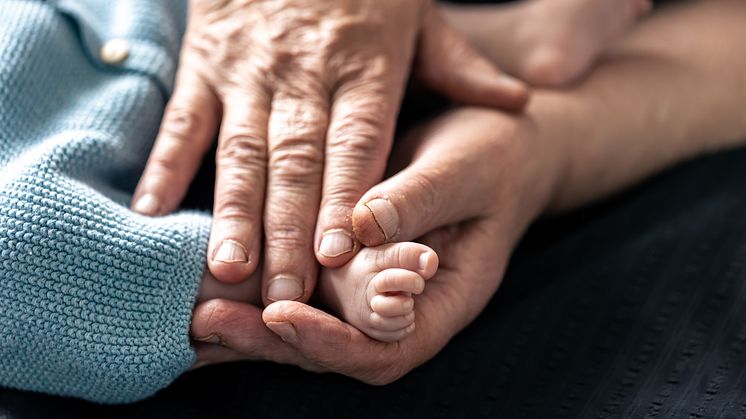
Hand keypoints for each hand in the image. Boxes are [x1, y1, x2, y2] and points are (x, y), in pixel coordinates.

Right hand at [131, 0, 529, 304]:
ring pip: (241, 150)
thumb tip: (518, 101)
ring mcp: (248, 72)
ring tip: (227, 268)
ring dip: (232, 211)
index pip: (355, 143)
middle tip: (285, 293)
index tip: (336, 257)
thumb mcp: (420, 14)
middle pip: (296, 161)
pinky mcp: (204, 66)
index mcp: (365, 67)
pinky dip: (165, 167)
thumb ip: (460, 64)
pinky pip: (184, 121)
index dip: (343, 199)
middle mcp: (304, 76)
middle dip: (288, 230)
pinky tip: (153, 214)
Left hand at [191, 107, 563, 381]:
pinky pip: (300, 284)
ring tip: (189, 314)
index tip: (281, 314)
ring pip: (308, 323)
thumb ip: (419, 199)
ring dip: (249, 324)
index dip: (332, 342)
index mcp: (443, 299)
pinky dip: (255, 289)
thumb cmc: (494, 157)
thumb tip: (359, 224)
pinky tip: (210, 285)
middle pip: (334, 347)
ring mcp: (370, 288)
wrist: (498, 144)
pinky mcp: (347, 263)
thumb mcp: (465, 170)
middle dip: (270, 341)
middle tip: (206, 322)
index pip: (386, 347)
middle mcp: (401, 306)